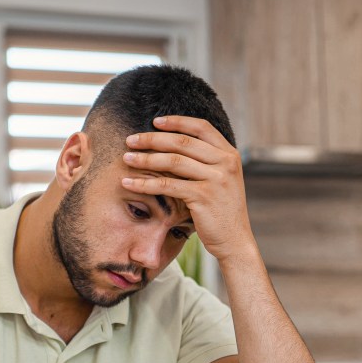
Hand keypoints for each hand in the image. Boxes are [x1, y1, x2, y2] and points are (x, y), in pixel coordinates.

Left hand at [120, 116, 258, 263]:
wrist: (235, 240)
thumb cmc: (221, 210)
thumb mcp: (221, 179)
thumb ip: (206, 161)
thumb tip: (174, 145)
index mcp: (229, 154)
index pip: (201, 127)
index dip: (177, 122)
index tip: (155, 122)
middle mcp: (225, 162)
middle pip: (182, 142)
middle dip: (153, 139)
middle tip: (130, 140)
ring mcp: (216, 179)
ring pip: (173, 161)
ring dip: (146, 159)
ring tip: (127, 158)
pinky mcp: (204, 197)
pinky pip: (168, 186)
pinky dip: (146, 184)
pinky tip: (130, 183)